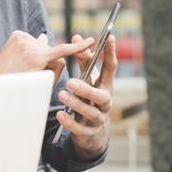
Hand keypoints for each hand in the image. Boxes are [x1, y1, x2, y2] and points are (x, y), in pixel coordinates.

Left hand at [0, 30, 93, 81]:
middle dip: (48, 59)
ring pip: (41, 45)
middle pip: (52, 51)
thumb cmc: (19, 86)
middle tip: (34, 70)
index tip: (91, 41)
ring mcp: (21, 38)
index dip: (79, 47)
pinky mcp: (16, 35)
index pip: (63, 51)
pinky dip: (29, 48)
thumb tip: (53, 50)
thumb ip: (53, 67)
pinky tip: (20, 57)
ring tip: (24, 65)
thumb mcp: (40, 82)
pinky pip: (31, 41)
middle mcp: (29, 45)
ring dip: (38, 53)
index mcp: (37, 58)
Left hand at [56, 34, 115, 159]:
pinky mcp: (88, 132)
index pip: (111, 68)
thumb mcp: (88, 78)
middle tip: (70, 81)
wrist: (93, 133)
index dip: (111, 53)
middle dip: (87, 89)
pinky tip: (60, 115)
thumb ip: (83, 60)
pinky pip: (80, 128)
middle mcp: (104, 102)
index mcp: (106, 86)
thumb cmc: (89, 98)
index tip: (110, 37)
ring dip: (76, 104)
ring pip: (90, 112)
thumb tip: (76, 37)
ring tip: (61, 95)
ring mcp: (98, 118)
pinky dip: (70, 122)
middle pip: (101, 96)